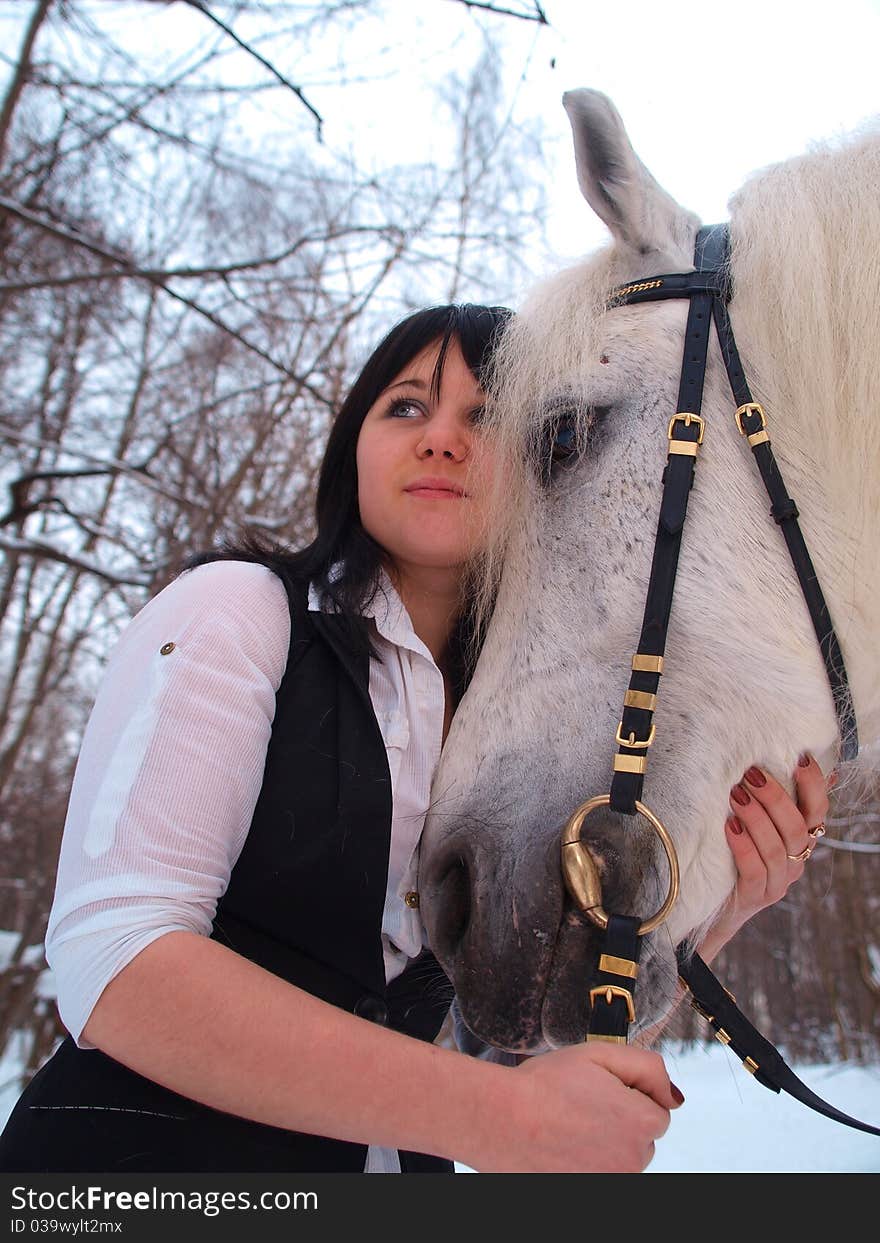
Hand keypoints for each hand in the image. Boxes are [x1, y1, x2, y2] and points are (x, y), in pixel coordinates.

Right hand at [471, 1043, 682, 1171]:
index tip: (598, 1087)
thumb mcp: (600, 1053)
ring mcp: (611, 1181)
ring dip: (603, 1143)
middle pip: (641, 1137)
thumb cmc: (546, 1084)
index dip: (628, 1092)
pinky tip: (564, 1145)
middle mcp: (634, 1159)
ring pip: (620, 1158)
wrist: (501, 1119)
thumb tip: (673, 1096)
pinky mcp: (589, 1191)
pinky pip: (600, 1173)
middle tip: (580, 1104)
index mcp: (643, 1122)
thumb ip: (648, 1067)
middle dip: (619, 1120)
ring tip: (568, 1124)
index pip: (656, 1108)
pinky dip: (586, 1162)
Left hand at [698, 752, 833, 961]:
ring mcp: (777, 883)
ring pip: (776, 848)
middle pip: (796, 827)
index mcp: (801, 841)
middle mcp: (796, 862)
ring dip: (756, 818)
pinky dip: (743, 846)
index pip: (818, 811)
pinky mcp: (754, 897)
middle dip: (775, 797)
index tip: (801, 758)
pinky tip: (729, 827)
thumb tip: (795, 758)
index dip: (814, 785)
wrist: (716, 906)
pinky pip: (754, 870)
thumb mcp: (756, 826)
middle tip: (751, 774)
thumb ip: (773, 799)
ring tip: (736, 795)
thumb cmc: (737, 855)